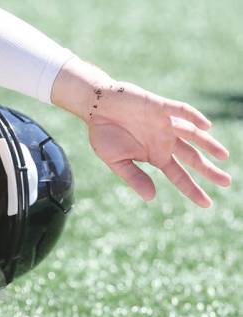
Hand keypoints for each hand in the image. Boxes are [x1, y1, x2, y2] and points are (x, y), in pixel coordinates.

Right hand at [52, 58, 231, 206]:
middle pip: (192, 158)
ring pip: (193, 135)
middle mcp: (165, 141)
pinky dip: (193, 117)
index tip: (207, 203)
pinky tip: (206, 125)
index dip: (192, 189)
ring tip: (224, 155)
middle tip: (227, 182)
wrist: (97, 106)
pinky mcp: (161, 107)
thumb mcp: (117, 161)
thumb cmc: (104, 133)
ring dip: (208, 144)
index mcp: (155, 156)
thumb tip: (151, 198)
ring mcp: (165, 124)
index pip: (179, 176)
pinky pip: (181, 111)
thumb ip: (134, 177)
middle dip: (209, 170)